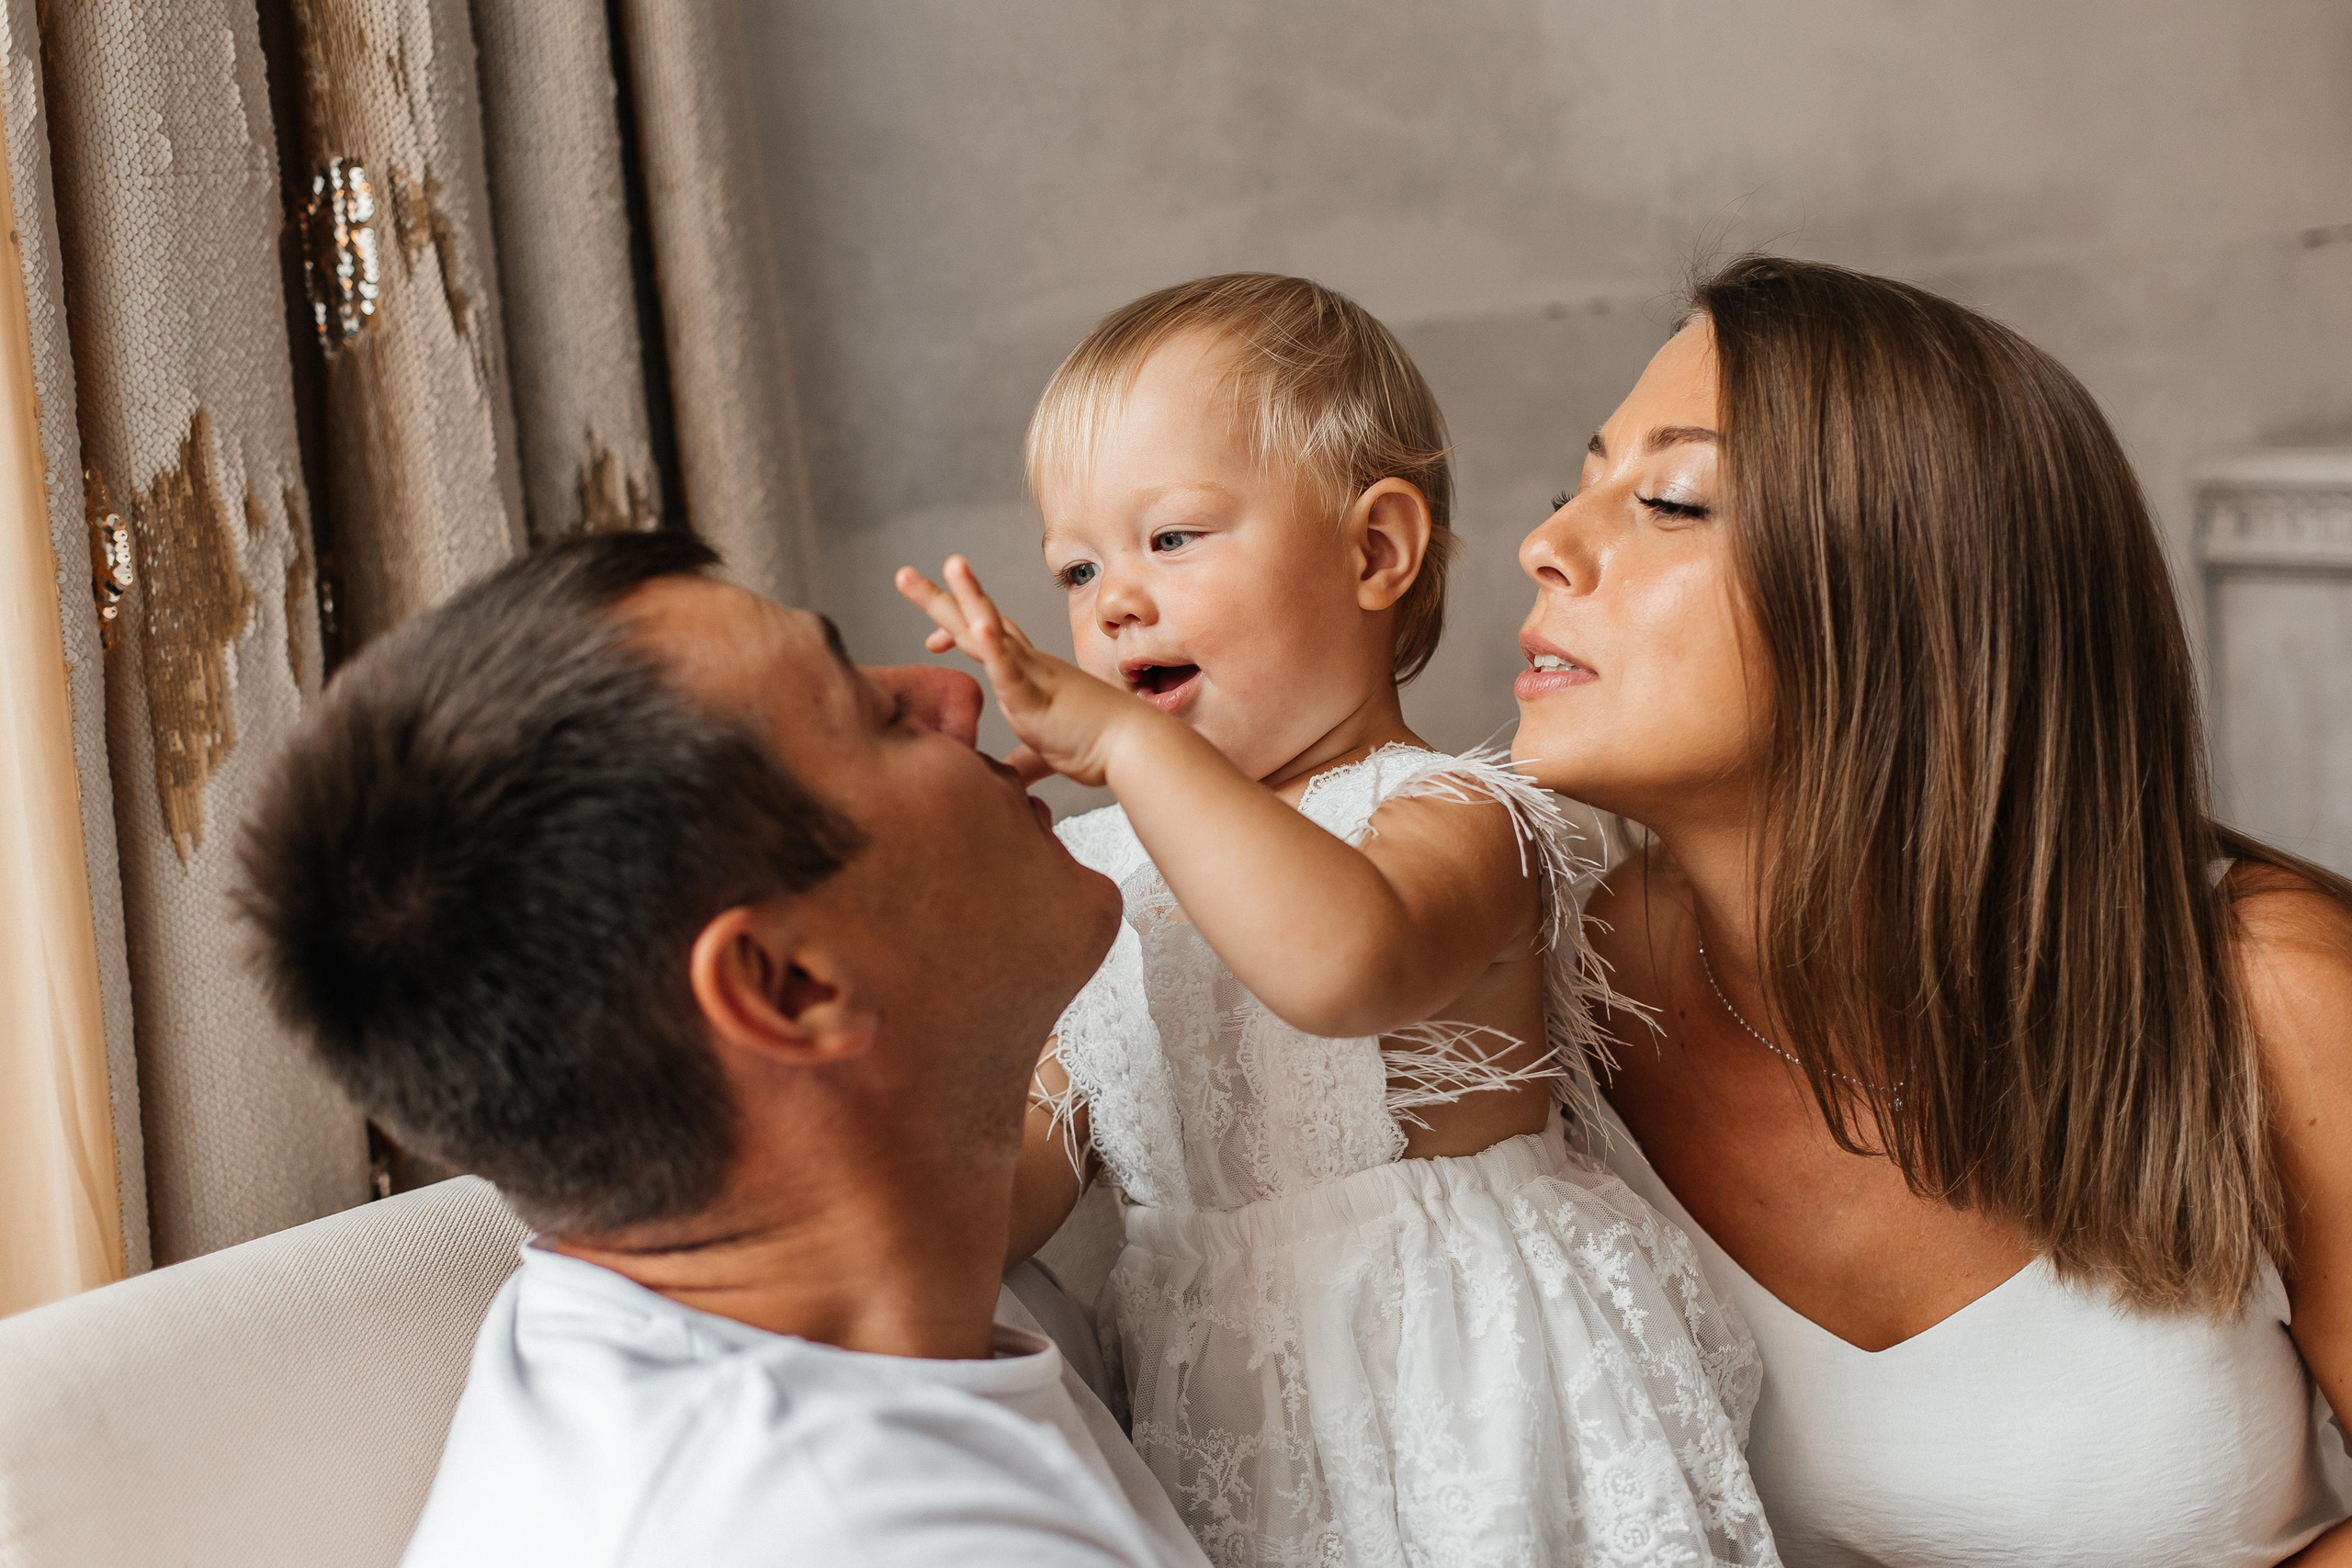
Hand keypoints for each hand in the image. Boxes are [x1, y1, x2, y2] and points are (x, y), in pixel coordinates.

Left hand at [895, 556, 1150, 788]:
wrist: (1133, 748)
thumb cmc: (1098, 747)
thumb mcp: (1047, 753)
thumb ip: (1026, 760)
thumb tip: (1010, 777)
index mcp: (1030, 675)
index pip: (988, 643)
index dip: (958, 631)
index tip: (930, 638)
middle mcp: (1029, 665)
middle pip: (978, 621)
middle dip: (939, 598)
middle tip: (903, 575)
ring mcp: (1033, 676)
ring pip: (992, 629)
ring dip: (967, 597)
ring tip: (947, 566)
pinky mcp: (1038, 697)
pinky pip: (1010, 669)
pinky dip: (992, 646)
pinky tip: (975, 624)